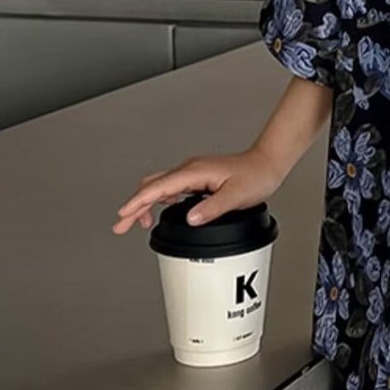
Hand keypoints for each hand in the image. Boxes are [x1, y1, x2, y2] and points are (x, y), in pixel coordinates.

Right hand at [111, 146, 283, 234]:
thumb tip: (190, 219)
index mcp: (194, 172)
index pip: (158, 188)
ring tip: (137, 222)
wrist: (267, 163)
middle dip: (135, 205)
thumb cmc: (255, 176)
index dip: (138, 203)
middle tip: (122, 226)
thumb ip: (212, 208)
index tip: (123, 216)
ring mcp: (193, 172)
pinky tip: (160, 210)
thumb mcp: (236, 196)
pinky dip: (159, 199)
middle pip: (152, 186)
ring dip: (145, 202)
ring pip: (160, 186)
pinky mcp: (198, 178)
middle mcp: (190, 169)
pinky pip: (171, 187)